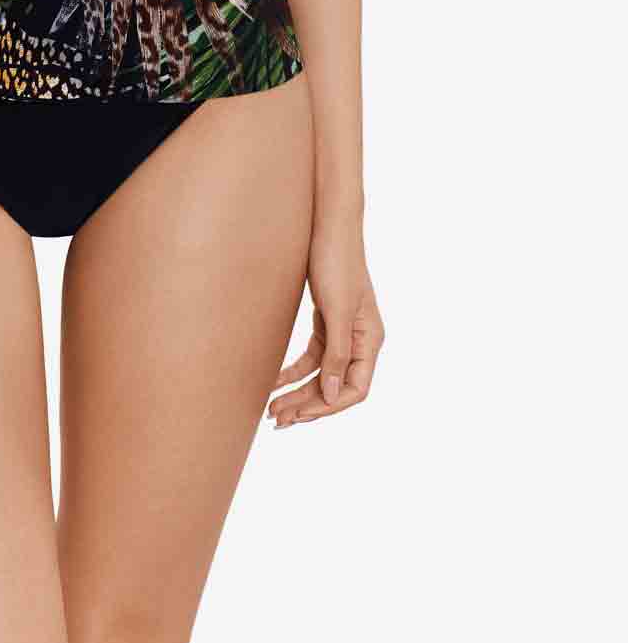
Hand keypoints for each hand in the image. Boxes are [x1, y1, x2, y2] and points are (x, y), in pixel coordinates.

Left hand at [268, 217, 383, 427]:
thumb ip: (338, 353)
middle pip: (335, 386)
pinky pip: (311, 355)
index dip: (328, 407)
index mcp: (371, 340)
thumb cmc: (337, 261)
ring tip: (272, 407)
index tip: (298, 414)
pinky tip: (274, 379)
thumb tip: (333, 396)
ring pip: (321, 373)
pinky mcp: (326, 319)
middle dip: (307, 404)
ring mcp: (342, 330)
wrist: (326, 223)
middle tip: (276, 419)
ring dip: (298, 391)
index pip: (355, 389)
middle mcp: (360, 339)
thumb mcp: (337, 309)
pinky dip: (293, 369)